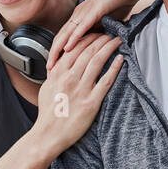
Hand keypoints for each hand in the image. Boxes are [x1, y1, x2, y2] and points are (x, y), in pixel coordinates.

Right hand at [32, 31, 123, 154]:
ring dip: (109, 48)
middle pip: (88, 51)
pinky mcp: (91, 102)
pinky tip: (121, 59)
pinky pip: (106, 81)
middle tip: (110, 33)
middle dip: (101, 39)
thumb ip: (54, 75)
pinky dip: (114, 67)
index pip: (74, 48)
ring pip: (97, 61)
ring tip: (117, 41)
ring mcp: (81, 90)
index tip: (95, 33)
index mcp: (58, 74)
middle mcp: (69, 78)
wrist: (48, 135)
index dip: (87, 38)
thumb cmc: (48, 114)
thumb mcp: (46, 89)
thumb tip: (59, 65)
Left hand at [47, 0, 145, 70]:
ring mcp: (85, 12)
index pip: (65, 38)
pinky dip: (74, 38)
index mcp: (80, 18)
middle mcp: (79, 15)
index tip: (55, 67)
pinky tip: (68, 47)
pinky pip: (81, 26)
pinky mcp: (94, 10)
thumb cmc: (119, 4)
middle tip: (48, 69)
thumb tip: (96, 50)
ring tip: (53, 62)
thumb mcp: (106, 24)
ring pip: (67, 33)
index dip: (57, 53)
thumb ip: (99, 35)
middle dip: (53, 54)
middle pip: (61, 36)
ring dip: (58, 49)